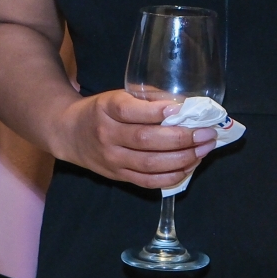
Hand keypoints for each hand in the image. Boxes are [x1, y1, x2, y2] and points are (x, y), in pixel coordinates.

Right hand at [53, 90, 215, 188]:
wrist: (70, 133)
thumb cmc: (102, 110)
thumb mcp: (118, 96)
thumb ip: (148, 99)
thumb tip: (185, 105)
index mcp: (107, 109)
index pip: (130, 111)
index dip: (157, 112)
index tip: (182, 110)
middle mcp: (107, 135)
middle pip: (146, 140)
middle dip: (182, 138)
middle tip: (206, 133)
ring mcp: (112, 159)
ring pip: (150, 164)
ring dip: (182, 159)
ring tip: (203, 150)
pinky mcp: (118, 176)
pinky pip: (148, 181)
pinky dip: (172, 176)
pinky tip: (188, 166)